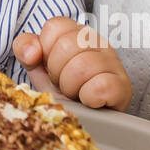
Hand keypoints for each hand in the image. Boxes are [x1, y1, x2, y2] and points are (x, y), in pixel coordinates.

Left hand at [12, 17, 131, 110]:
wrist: (87, 123)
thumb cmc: (64, 93)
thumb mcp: (39, 69)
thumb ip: (26, 49)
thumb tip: (31, 52)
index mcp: (77, 33)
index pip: (54, 26)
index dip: (45, 51)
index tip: (51, 67)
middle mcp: (99, 42)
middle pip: (67, 45)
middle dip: (57, 72)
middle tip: (65, 84)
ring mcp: (114, 63)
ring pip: (82, 66)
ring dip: (71, 87)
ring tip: (76, 94)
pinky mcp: (123, 87)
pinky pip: (100, 86)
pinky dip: (89, 98)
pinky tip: (90, 102)